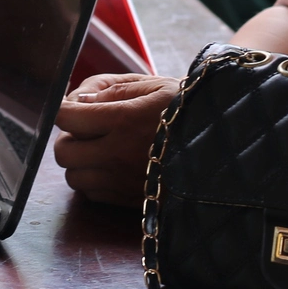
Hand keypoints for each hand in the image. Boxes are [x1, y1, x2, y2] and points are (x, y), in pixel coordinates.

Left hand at [53, 73, 179, 204]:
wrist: (224, 146)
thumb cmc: (186, 109)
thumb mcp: (153, 86)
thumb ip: (110, 88)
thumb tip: (76, 101)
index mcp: (125, 120)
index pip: (67, 116)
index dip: (65, 108)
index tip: (75, 107)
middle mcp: (119, 155)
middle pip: (64, 152)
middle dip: (71, 137)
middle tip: (89, 129)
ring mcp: (124, 183)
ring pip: (73, 177)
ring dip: (81, 162)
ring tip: (102, 149)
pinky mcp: (130, 202)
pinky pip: (92, 194)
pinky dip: (94, 181)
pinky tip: (113, 167)